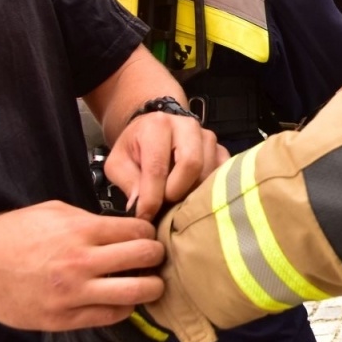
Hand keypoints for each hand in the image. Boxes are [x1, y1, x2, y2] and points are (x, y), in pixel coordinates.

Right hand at [0, 201, 165, 330]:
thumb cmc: (11, 234)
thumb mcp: (54, 212)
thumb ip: (89, 220)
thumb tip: (120, 228)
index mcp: (80, 230)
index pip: (138, 231)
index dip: (150, 233)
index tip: (150, 237)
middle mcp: (80, 262)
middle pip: (144, 258)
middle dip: (157, 257)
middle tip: (156, 259)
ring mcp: (73, 294)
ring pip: (135, 293)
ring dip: (150, 287)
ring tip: (150, 284)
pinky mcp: (64, 319)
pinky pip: (110, 316)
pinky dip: (124, 309)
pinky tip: (124, 301)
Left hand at [104, 112, 224, 220]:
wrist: (154, 128)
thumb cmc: (135, 147)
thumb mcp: (118, 163)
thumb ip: (128, 183)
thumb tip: (141, 210)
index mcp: (157, 126)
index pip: (158, 166)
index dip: (152, 196)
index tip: (146, 215)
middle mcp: (187, 126)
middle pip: (192, 164)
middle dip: (177, 192)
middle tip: (164, 205)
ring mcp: (208, 137)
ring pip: (209, 172)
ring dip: (193, 193)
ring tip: (177, 201)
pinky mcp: (221, 149)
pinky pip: (223, 173)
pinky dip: (211, 189)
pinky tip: (194, 195)